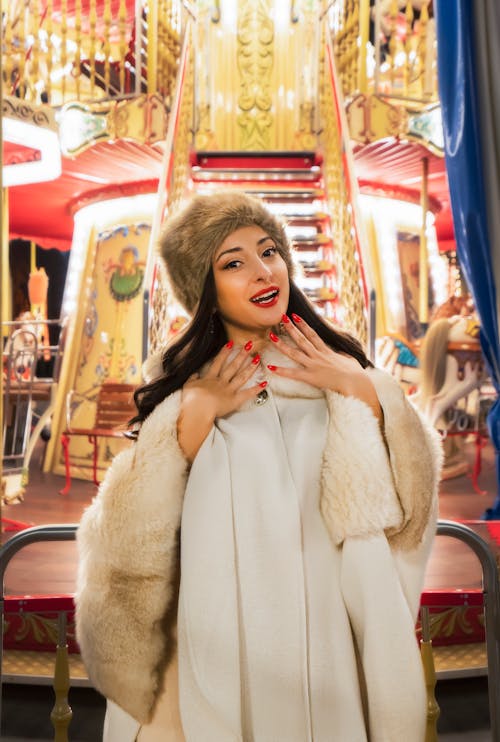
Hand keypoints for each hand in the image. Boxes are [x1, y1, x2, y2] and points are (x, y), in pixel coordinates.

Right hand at [178, 341, 265, 461]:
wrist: (197, 409)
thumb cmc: (190, 399)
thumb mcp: (187, 386)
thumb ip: (192, 378)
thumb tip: (194, 372)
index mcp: (209, 378)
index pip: (218, 362)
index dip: (225, 352)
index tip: (231, 343)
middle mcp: (221, 382)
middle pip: (233, 366)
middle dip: (242, 355)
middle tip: (250, 345)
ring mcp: (229, 390)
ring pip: (242, 376)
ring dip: (251, 367)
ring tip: (258, 359)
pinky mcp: (234, 400)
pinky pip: (247, 394)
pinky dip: (256, 389)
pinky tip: (264, 383)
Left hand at [268, 315, 381, 420]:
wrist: (356, 382)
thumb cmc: (355, 374)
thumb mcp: (349, 360)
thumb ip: (342, 356)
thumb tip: (341, 355)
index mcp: (326, 351)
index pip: (312, 334)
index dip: (303, 325)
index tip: (296, 316)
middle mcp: (318, 356)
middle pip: (301, 339)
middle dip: (291, 328)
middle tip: (282, 318)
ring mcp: (314, 365)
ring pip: (294, 353)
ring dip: (282, 345)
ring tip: (271, 336)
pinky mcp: (311, 377)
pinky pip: (293, 373)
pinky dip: (281, 371)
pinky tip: (271, 367)